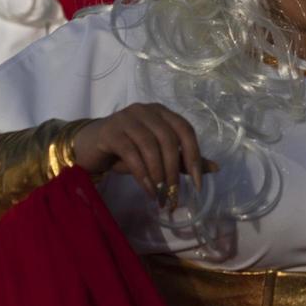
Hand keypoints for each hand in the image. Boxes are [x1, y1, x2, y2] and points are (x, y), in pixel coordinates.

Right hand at [71, 103, 212, 206]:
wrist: (89, 148)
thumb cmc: (127, 151)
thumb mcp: (157, 156)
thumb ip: (183, 160)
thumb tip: (215, 168)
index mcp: (162, 112)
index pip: (185, 130)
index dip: (194, 156)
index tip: (198, 185)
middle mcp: (146, 110)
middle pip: (169, 139)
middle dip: (174, 171)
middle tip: (173, 195)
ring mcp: (127, 118)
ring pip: (150, 146)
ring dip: (158, 174)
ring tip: (160, 196)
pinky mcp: (110, 131)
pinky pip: (131, 153)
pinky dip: (142, 174)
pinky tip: (148, 190)